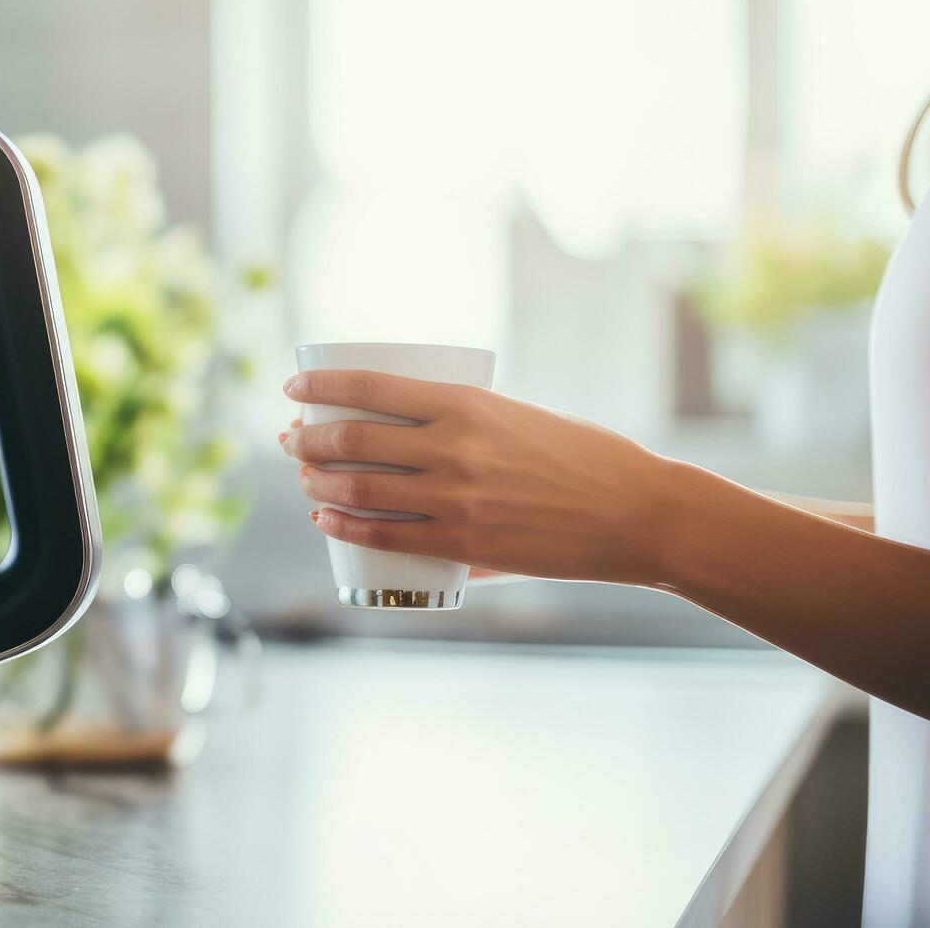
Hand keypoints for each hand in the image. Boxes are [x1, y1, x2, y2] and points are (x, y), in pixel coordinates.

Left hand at [279, 369, 696, 585]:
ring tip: (303, 478)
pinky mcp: (464, 544)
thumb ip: (471, 434)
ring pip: (360, 488)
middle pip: (353, 439)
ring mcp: (455, 498)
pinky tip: (324, 519)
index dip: (322, 387)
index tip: (293, 390)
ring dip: (316, 481)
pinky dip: (344, 526)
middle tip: (291, 440)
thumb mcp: (522, 421)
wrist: (637, 513)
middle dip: (308, 439)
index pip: (371, 385)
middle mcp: (453, 446)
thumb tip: (426, 451)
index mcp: (468, 402)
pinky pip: (385, 538)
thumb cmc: (588, 460)